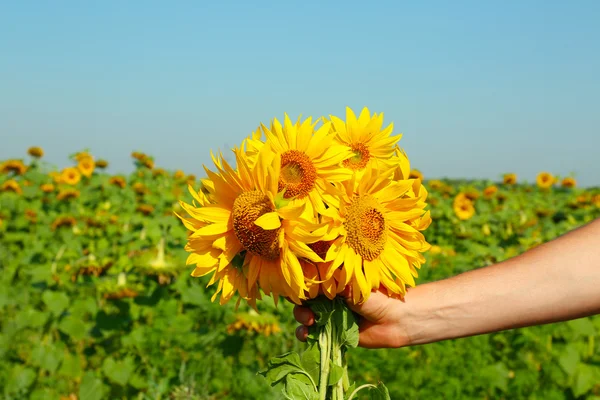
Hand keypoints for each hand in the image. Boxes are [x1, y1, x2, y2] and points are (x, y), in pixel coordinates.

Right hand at [293, 288, 411, 348]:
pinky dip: (306, 334)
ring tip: (309, 323)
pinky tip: (307, 335)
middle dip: (300, 305)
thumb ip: (331, 281)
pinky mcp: (333, 332)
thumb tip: (309, 273)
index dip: (299, 285)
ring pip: (305, 317)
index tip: (295, 290)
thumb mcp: (352, 284)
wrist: (395, 319)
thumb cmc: (377, 295)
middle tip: (308, 312)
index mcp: (333, 281)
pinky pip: (313, 334)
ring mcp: (330, 315)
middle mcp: (329, 297)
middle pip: (303, 300)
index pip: (308, 281)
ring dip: (301, 320)